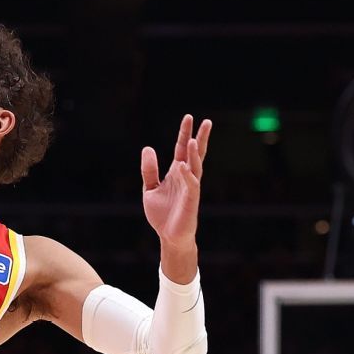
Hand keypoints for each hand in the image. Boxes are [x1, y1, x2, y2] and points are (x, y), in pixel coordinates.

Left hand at [141, 114, 210, 248]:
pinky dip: (188, 175)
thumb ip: (149, 170)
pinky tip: (183, 165)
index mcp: (176, 172)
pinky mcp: (191, 201)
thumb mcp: (149, 188)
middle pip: (195, 153)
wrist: (168, 236)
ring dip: (195, 154)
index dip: (185, 133)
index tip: (189, 117)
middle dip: (200, 138)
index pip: (182, 148)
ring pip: (195, 167)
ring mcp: (190, 188)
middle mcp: (186, 177)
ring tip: (193, 140)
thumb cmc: (162, 214)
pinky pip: (191, 185)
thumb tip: (148, 147)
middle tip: (206, 121)